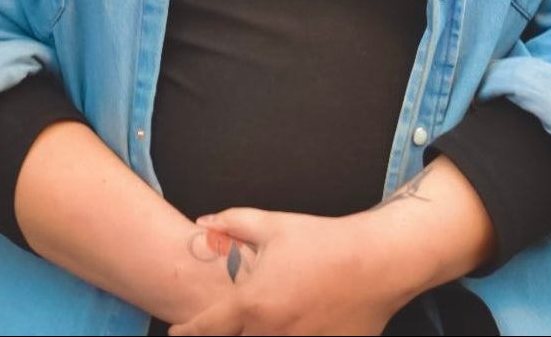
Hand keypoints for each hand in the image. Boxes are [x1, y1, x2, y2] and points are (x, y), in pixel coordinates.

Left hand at [168, 208, 399, 336]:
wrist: (374, 262)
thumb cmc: (322, 241)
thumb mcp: (274, 225)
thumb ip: (233, 223)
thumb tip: (203, 223)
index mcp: (253, 303)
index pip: (206, 328)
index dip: (186, 332)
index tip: (176, 333)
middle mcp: (270, 332)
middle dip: (222, 335)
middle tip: (221, 324)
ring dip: (254, 335)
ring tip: (259, 321)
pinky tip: (292, 325)